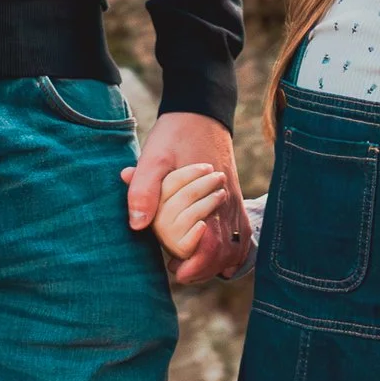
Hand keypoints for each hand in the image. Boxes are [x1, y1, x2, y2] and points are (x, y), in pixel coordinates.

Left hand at [125, 110, 249, 287]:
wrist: (201, 111)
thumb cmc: (175, 135)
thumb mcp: (153, 157)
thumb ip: (144, 190)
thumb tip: (137, 226)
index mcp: (208, 199)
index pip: (212, 247)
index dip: (196, 266)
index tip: (175, 269)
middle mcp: (227, 205)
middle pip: (226, 254)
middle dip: (203, 269)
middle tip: (178, 269)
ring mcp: (234, 203)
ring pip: (236, 247)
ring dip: (216, 262)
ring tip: (192, 264)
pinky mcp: (235, 199)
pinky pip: (242, 234)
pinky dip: (231, 250)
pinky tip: (215, 256)